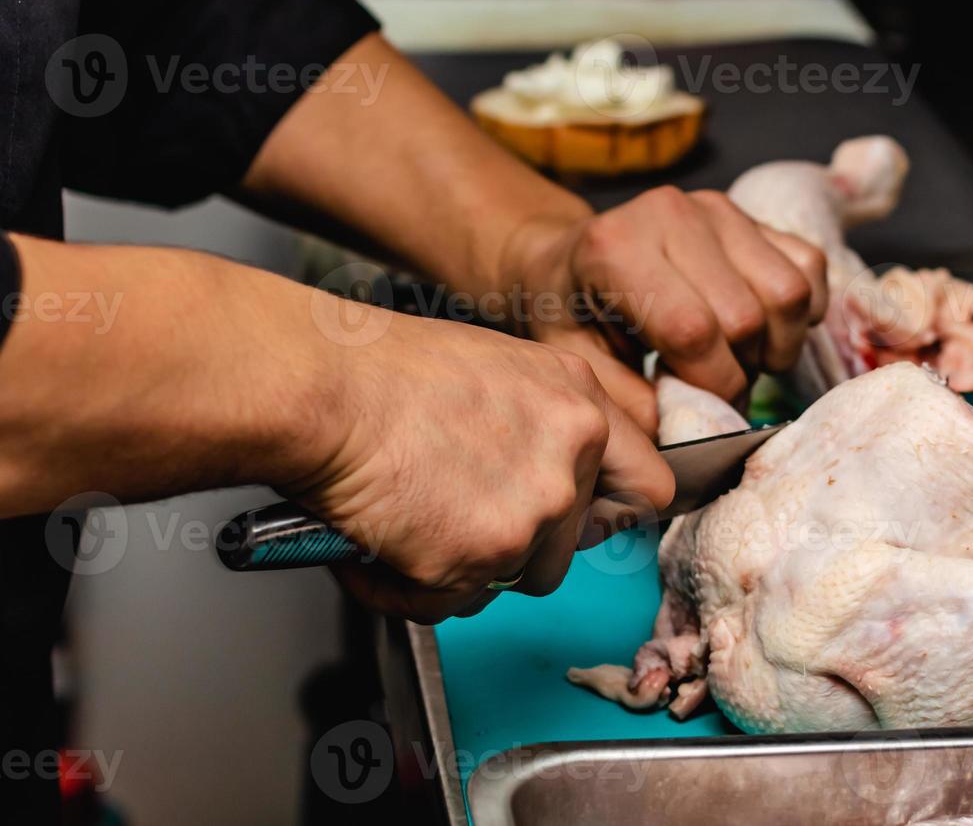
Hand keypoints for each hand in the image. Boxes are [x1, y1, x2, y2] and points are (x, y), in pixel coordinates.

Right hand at [288, 311, 673, 622]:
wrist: (325, 389)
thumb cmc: (383, 370)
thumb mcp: (496, 369)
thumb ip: (541, 423)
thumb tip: (545, 473)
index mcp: (580, 405)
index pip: (646, 487)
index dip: (610, 512)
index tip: (582, 522)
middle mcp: (571, 460)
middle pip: (570, 545)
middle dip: (516, 545)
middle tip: (455, 514)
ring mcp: (531, 514)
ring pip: (514, 579)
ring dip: (465, 569)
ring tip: (409, 523)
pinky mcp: (478, 559)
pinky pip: (449, 603)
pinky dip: (406, 587)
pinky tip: (377, 543)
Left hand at [500, 187, 828, 432]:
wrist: (574, 255)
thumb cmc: (572, 312)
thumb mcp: (576, 361)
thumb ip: (625, 402)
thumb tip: (684, 433)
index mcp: (616, 248)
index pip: (693, 330)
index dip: (711, 386)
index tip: (702, 411)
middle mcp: (670, 214)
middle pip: (745, 317)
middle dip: (740, 372)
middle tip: (715, 390)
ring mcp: (716, 208)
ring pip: (789, 293)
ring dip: (777, 344)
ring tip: (739, 360)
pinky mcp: (750, 213)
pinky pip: (809, 266)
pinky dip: (799, 312)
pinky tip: (762, 329)